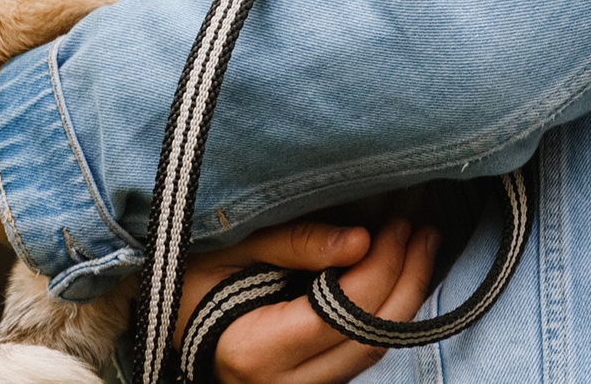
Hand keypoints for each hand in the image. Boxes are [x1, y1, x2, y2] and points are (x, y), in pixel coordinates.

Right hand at [175, 216, 438, 383]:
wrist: (170, 318)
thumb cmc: (192, 277)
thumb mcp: (232, 247)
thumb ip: (296, 243)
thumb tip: (362, 240)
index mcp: (254, 351)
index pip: (341, 312)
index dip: (380, 267)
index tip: (397, 222)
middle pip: (368, 339)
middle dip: (406, 280)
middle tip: (419, 229)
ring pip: (371, 353)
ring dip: (405, 298)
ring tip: (420, 244)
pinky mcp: (310, 383)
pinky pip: (359, 355)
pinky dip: (385, 315)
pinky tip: (399, 275)